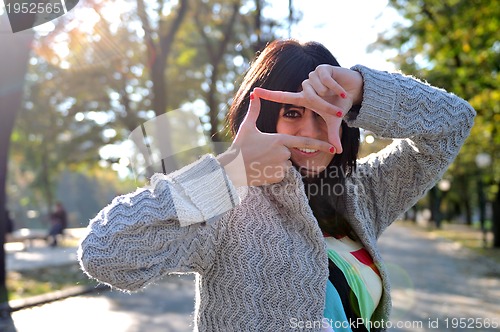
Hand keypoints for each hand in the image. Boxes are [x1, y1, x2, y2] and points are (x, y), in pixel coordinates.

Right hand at [218, 92, 334, 186]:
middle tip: (261, 154)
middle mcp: (283, 153)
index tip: (333, 147)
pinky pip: (280, 174)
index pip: (305, 142)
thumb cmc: (240, 147)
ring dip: (275, 163)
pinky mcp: (277, 177)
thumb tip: (253, 94)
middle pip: (288, 153)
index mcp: (279, 139)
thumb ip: (254, 110)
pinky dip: (272, 173)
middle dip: (278, 153)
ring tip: (260, 162)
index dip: (320, 144)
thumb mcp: (247, 127)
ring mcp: (281, 166)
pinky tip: (261, 170)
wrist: (232, 169)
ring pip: (284, 164)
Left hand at [253, 65, 362, 152]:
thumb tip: (338, 151)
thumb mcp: (334, 121)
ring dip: (330, 93)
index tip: (254, 92)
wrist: (354, 90)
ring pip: (316, 87)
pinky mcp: (322, 68)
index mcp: (304, 98)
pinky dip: (336, 87)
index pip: (283, 97)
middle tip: (336, 111)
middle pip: (308, 95)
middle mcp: (306, 86)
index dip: (269, 95)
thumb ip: (332, 135)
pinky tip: (342, 91)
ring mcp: (313, 76)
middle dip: (324, 105)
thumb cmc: (340, 104)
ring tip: (338, 95)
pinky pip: (325, 79)